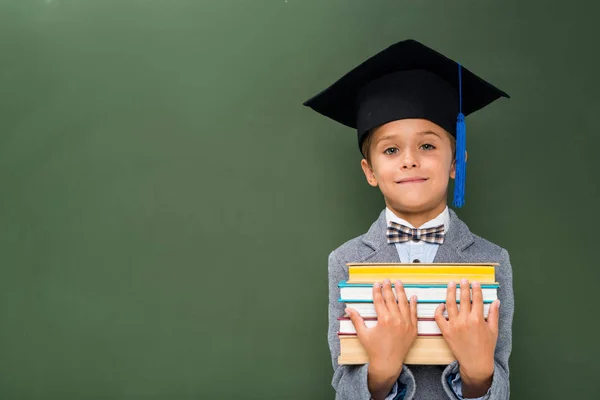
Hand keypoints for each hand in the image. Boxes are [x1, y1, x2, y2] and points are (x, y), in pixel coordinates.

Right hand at [345, 279, 417, 399]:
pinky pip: (414, 313)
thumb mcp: (363, 334)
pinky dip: (414, 304)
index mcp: (383, 320)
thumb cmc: (374, 349)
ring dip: (401, 292)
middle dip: (388, 288)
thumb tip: (348, 308)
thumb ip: (356, 319)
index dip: (377, 291)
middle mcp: (396, 320)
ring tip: (399, 283)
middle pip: (391, 299)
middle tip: (386, 280)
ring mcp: (406, 324)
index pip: (379, 300)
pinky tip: (413, 296)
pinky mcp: (413, 329)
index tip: (376, 283)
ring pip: (404, 303)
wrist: (388, 363)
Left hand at [434, 279, 499, 396]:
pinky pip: (439, 317)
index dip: (476, 289)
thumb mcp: (493, 330)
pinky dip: (439, 309)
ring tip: (451, 284)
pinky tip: (442, 304)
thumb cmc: (486, 347)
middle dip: (463, 287)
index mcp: (478, 319)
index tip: (475, 282)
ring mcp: (454, 325)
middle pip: (463, 299)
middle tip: (463, 279)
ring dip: (450, 292)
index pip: (477, 299)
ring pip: (450, 304)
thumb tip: (496, 301)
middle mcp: (465, 320)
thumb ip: (494, 314)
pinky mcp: (445, 331)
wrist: (475, 363)